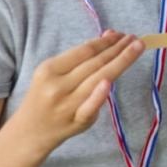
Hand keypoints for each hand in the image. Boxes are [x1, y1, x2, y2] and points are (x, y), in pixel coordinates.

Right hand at [11, 32, 145, 151]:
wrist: (29, 132)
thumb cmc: (45, 96)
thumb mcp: (52, 73)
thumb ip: (80, 57)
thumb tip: (110, 35)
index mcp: (49, 70)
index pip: (84, 51)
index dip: (106, 42)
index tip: (121, 34)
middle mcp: (57, 86)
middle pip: (95, 64)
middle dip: (118, 49)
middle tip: (137, 39)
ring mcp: (67, 106)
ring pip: (98, 80)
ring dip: (121, 62)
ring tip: (137, 48)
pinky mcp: (77, 122)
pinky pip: (90, 108)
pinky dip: (98, 96)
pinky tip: (110, 83)